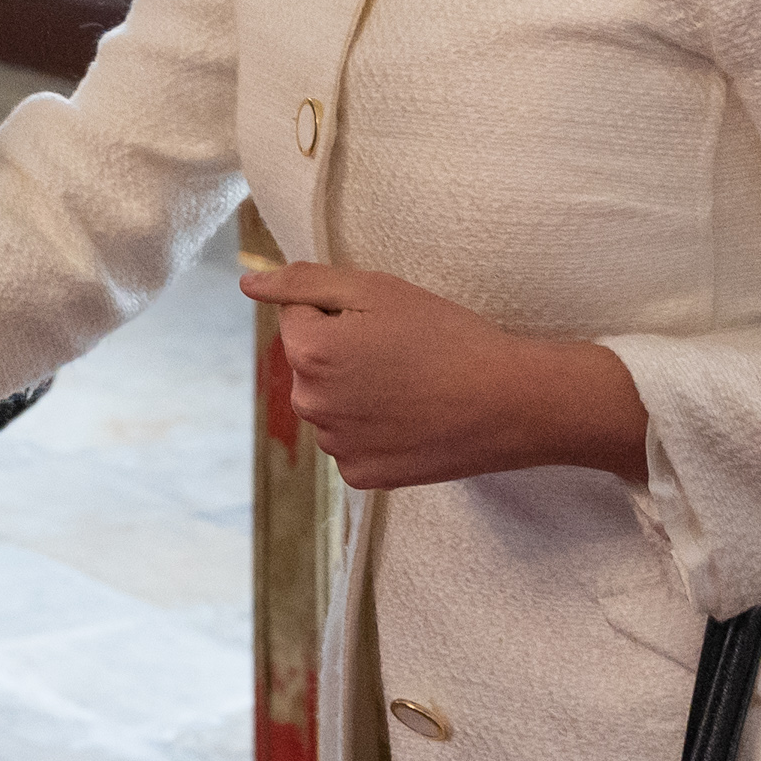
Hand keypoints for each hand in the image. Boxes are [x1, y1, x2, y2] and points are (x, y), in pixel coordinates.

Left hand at [242, 264, 649, 489]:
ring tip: (411, 386)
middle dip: (341, 351)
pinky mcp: (362, 478)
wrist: (511, 403)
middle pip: (309, 362)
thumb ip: (302, 282)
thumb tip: (249, 285)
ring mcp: (335, 446)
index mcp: (307, 353)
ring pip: (330, 403)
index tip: (385, 322)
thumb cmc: (447, 337)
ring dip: (355, 391)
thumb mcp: (377, 289)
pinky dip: (373, 430)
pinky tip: (411, 418)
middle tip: (401, 353)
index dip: (342, 311)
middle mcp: (309, 404)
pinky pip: (351, 441)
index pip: (299, 315)